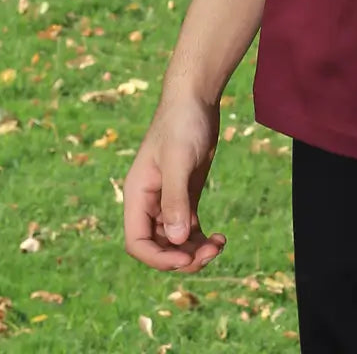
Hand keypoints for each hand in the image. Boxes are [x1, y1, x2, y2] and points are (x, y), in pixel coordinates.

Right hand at [122, 94, 227, 273]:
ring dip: (194, 250)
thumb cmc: (182, 123)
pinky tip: (220, 238)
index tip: (186, 259)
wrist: (196, 98)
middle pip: (158, 246)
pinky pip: (189, 227)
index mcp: (137, 195)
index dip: (158, 258)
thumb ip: (175, 200)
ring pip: (175, 240)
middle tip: (211, 252)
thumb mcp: (179, 161)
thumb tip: (176, 241)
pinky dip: (201, 238)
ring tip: (219, 245)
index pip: (137, 241)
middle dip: (181, 256)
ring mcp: (168, 198)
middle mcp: (149, 201)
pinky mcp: (186, 193)